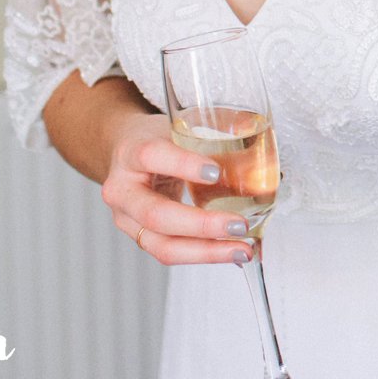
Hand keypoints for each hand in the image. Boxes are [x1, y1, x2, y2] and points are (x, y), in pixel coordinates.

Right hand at [99, 111, 253, 264]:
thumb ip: (216, 126)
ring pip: (162, 245)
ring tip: (243, 250)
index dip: (183, 164)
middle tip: (239, 225)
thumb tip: (255, 129)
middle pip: (155, 214)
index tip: (216, 172)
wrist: (128, 154)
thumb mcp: (181, 124)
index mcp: (131, 152)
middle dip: (201, 225)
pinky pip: (171, 252)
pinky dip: (205, 255)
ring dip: (206, 252)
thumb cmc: (158, 138)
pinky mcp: (142, 238)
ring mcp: (128, 220)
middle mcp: (122, 191)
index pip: (152, 156)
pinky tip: (232, 252)